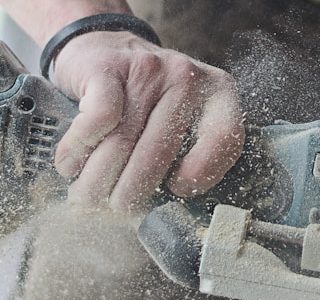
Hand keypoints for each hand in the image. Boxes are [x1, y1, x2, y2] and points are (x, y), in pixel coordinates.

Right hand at [53, 31, 244, 209]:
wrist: (105, 45)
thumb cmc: (149, 99)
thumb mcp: (184, 118)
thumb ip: (189, 151)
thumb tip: (168, 206)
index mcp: (219, 94)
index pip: (225, 140)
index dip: (203, 174)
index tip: (176, 190)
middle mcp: (187, 79)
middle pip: (161, 150)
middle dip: (133, 190)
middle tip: (117, 211)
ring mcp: (148, 70)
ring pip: (124, 140)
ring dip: (100, 178)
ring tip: (88, 200)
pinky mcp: (107, 68)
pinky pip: (98, 120)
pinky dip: (80, 148)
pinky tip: (71, 164)